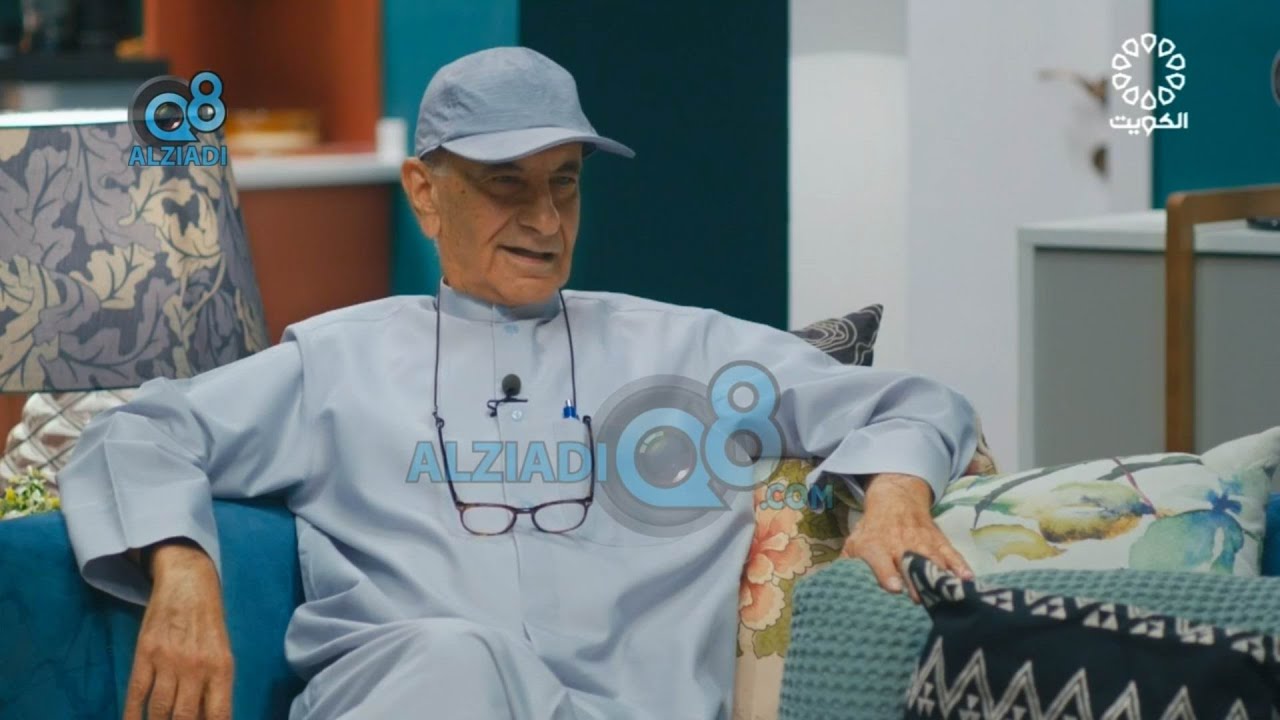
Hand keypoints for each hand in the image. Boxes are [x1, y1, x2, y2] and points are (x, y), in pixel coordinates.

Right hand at [125, 542, 233, 719]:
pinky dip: (132, 715)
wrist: (189, 583)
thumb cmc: (209, 623)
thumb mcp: (222, 653)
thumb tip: (207, 718)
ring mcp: (169, 660)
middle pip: (184, 718)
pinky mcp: (145, 653)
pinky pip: (137, 692)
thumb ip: (214, 688)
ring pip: (158, 710)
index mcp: (221, 669)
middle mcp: (196, 667)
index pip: (218, 715)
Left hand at [840, 473, 972, 602]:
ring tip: (947, 595)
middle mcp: (900, 543)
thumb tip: (839, 585)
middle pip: (909, 563)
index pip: (881, 559)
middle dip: (915, 580)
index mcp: (876, 545)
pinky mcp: (939, 541)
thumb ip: (848, 563)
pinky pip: (951, 554)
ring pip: (932, 559)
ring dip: (939, 576)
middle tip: (922, 601)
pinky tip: (967, 579)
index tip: (894, 588)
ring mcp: (922, 542)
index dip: (887, 573)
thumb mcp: (855, 542)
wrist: (896, 500)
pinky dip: (960, 565)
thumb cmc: (872, 529)